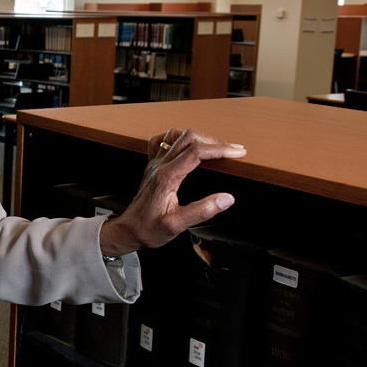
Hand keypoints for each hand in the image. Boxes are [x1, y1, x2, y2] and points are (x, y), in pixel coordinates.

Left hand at [99, 128, 245, 255]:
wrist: (128, 230)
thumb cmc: (149, 229)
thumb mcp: (177, 225)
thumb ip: (202, 211)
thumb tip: (226, 199)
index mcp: (166, 177)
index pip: (195, 152)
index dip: (220, 149)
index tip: (238, 153)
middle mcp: (159, 166)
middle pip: (188, 138)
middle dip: (214, 141)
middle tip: (232, 151)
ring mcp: (154, 164)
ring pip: (176, 136)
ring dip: (198, 137)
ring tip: (215, 148)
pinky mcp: (152, 166)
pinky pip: (162, 142)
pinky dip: (177, 139)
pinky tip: (186, 145)